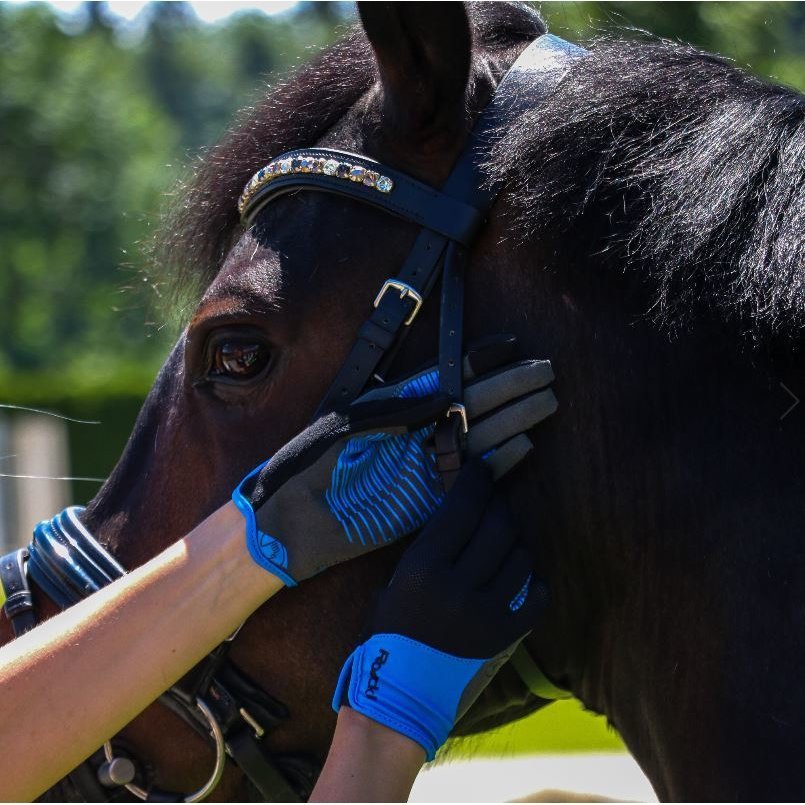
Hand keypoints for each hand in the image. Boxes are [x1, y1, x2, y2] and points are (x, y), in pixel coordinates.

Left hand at [232, 339, 556, 585]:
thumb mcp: (341, 430)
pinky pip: (469, 476)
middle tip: (547, 374)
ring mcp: (423, 464)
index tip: (510, 346)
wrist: (288, 525)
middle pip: (472, 403)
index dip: (479, 360)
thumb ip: (389, 412)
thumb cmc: (303, 471)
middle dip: (510, 386)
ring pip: (478, 435)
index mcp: (392, 407)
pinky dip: (499, 462)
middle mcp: (414, 432)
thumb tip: (440, 395)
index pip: (444, 376)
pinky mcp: (426, 497)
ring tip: (548, 401)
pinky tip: (526, 447)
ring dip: (514, 418)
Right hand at [331, 460, 547, 759]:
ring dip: (516, 544)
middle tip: (495, 506)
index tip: (482, 470)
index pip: (462, 508)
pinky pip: (535, 599)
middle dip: (500, 508)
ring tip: (505, 544)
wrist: (398, 695)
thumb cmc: (386, 636)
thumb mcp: (393, 584)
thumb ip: (426, 552)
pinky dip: (534, 584)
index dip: (476, 482)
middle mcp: (457, 585)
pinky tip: (525, 580)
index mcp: (423, 567)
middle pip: (497, 527)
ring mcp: (485, 612)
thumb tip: (455, 516)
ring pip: (520, 558)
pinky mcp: (503, 636)